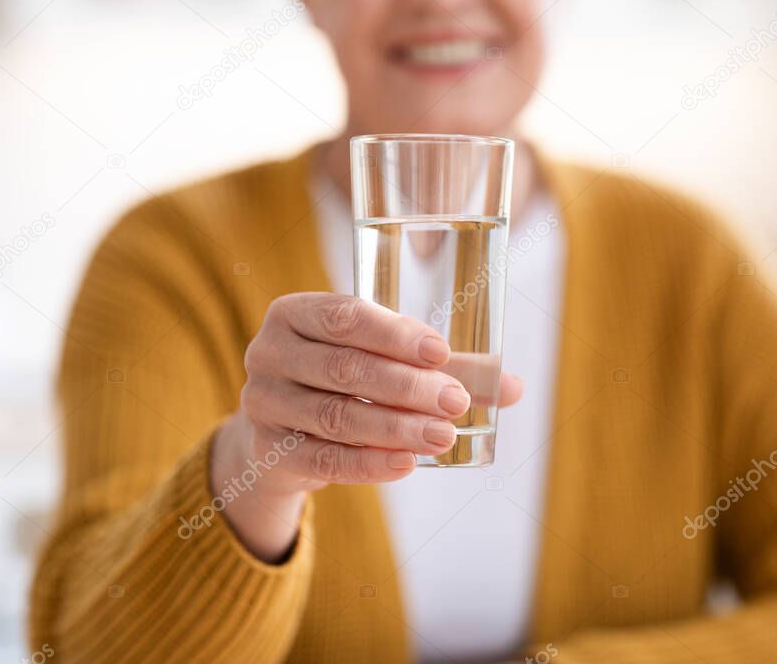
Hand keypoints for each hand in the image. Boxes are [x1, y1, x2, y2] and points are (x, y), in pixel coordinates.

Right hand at [211, 293, 522, 560]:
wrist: (283, 432)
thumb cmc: (343, 379)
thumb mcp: (380, 360)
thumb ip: (442, 367)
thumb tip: (513, 386)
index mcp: (295, 312)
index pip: (345, 317)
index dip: (395, 335)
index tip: (441, 352)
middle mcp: (269, 352)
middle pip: (345, 369)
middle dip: (407, 387)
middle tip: (456, 402)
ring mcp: (263, 402)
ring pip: (337, 416)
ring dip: (396, 427)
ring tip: (444, 435)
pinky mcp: (269, 449)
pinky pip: (324, 459)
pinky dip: (369, 463)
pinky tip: (407, 464)